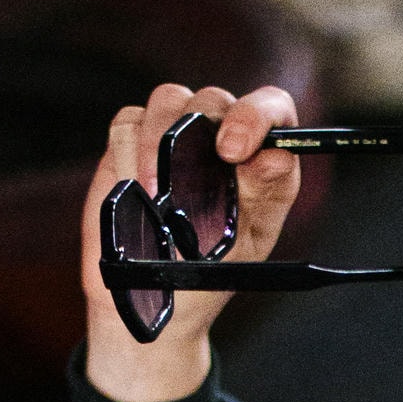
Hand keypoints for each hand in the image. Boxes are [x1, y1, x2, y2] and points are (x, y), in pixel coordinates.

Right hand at [80, 79, 304, 401]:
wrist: (156, 302)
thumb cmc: (209, 272)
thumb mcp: (247, 242)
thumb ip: (263, 194)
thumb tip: (274, 156)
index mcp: (259, 158)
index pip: (271, 108)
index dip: (255, 115)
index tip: (234, 149)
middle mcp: (218, 138)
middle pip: (214, 99)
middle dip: (199, 128)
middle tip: (186, 175)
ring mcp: (174, 136)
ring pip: (168, 100)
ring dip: (159, 139)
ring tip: (156, 195)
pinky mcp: (132, 142)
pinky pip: (128, 122)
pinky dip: (129, 150)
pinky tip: (134, 189)